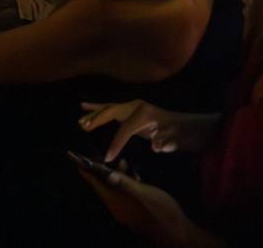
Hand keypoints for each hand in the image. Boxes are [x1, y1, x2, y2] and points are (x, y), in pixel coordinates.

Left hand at [75, 161, 197, 244]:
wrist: (176, 233)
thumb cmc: (162, 212)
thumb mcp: (145, 194)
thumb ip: (127, 184)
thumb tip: (108, 174)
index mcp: (117, 203)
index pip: (97, 185)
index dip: (87, 171)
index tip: (78, 159)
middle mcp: (117, 208)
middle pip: (102, 187)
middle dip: (100, 171)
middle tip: (102, 156)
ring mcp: (125, 212)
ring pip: (113, 191)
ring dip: (115, 176)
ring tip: (123, 162)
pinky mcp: (133, 212)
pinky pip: (122, 196)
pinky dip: (123, 184)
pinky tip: (133, 177)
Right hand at [78, 101, 204, 160]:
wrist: (182, 126)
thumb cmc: (177, 134)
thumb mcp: (173, 140)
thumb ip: (165, 143)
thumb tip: (156, 146)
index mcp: (145, 113)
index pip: (125, 128)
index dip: (116, 143)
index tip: (107, 158)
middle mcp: (137, 106)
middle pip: (113, 111)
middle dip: (98, 120)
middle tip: (84, 129)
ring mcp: (132, 106)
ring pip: (109, 108)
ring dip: (93, 114)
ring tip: (80, 122)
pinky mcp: (129, 109)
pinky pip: (110, 108)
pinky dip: (96, 107)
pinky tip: (83, 106)